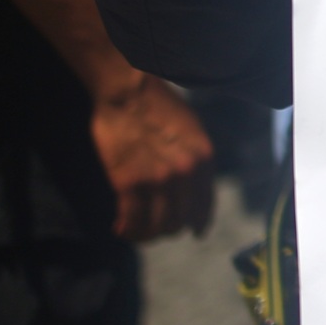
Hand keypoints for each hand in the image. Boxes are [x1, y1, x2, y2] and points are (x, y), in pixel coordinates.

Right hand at [92, 71, 215, 240]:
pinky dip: (127, 229)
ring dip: (145, 234)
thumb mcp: (192, 131)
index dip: (198, 224)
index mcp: (204, 160)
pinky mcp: (129, 183)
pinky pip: (132, 220)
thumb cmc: (157, 105)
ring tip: (135, 230)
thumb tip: (191, 190)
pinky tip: (120, 228)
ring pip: (157, 226)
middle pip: (180, 221)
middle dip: (166, 228)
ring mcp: (157, 180)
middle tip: (153, 226)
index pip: (205, 206)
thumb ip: (194, 160)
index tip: (194, 232)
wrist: (127, 90)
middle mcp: (185, 174)